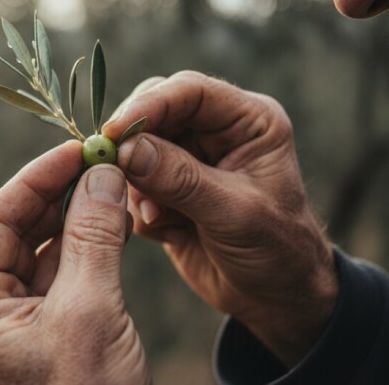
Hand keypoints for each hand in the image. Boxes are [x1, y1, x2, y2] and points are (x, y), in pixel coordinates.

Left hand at [0, 141, 149, 383]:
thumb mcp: (91, 312)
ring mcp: (4, 332)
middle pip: (11, 235)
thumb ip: (94, 236)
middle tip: (96, 162)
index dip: (35, 179)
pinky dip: (79, 253)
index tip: (73, 149)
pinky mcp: (34, 341)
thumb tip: (102, 173)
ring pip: (35, 256)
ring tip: (106, 186)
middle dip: (55, 197)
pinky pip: (53, 283)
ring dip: (71, 221)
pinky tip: (105, 225)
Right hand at [103, 71, 337, 367]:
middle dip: (133, 143)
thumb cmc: (276, 251)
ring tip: (160, 219)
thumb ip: (181, 179)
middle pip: (155, 110)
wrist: (274, 298)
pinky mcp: (168, 187)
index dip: (149, 105)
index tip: (113, 132)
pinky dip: (139, 207)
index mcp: (249, 121)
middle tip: (112, 170)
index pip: (191, 91)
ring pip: (136, 148)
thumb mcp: (234, 213)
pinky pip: (133, 183)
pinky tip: (168, 232)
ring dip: (137, 184)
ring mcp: (190, 158)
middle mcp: (217, 131)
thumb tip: (125, 150)